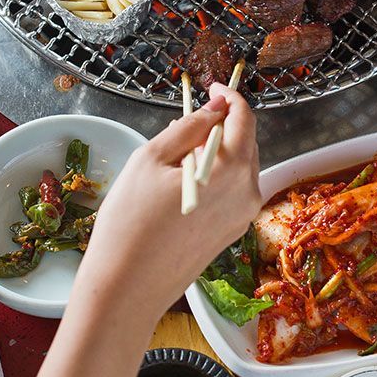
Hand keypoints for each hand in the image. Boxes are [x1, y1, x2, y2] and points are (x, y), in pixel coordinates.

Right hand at [73, 87, 260, 319]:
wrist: (128, 288)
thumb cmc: (131, 222)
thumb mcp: (152, 159)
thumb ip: (189, 127)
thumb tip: (215, 107)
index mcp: (233, 168)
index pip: (244, 117)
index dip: (229, 96)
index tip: (211, 88)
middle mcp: (248, 192)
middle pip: (246, 142)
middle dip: (223, 126)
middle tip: (187, 123)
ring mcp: (243, 217)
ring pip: (240, 168)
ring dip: (218, 153)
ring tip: (179, 157)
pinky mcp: (232, 234)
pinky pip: (233, 192)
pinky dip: (216, 178)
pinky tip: (183, 185)